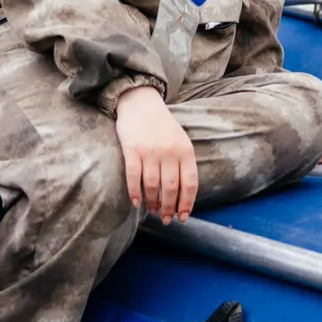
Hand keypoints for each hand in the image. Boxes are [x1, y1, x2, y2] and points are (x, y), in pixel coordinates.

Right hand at [114, 84, 195, 224]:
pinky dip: (135, 193)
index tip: (183, 217)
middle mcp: (169, 152)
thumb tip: (182, 194)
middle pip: (170, 188)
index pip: (190, 184)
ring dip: (153, 202)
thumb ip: (183, 163)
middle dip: (169, 208)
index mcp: (185, 150)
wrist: (141, 102)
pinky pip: (134, 177)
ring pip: (152, 186)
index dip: (187, 203)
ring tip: (153, 210)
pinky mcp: (132, 150)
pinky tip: (137, 202)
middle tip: (166, 219)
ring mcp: (150, 151)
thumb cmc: (163, 126)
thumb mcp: (181, 140)